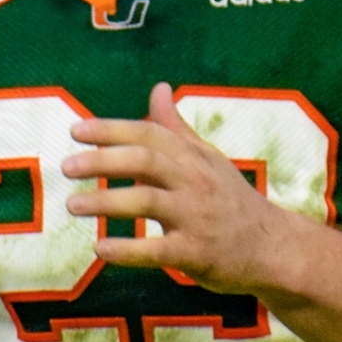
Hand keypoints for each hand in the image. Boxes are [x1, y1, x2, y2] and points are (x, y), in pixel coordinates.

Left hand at [62, 84, 295, 293]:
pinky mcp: (197, 253)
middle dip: (103, 160)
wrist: (274, 249)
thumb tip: (158, 87)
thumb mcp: (208, 159)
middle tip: (67, 166)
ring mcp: (196, 217)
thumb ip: (176, 128)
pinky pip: (157, 250)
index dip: (111, 129)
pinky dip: (127, 250)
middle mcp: (195, 182)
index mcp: (194, 157)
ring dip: (106, 201)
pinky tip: (100, 248)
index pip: (149, 134)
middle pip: (145, 161)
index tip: (76, 130)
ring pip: (146, 202)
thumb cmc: (233, 201)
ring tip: (72, 204)